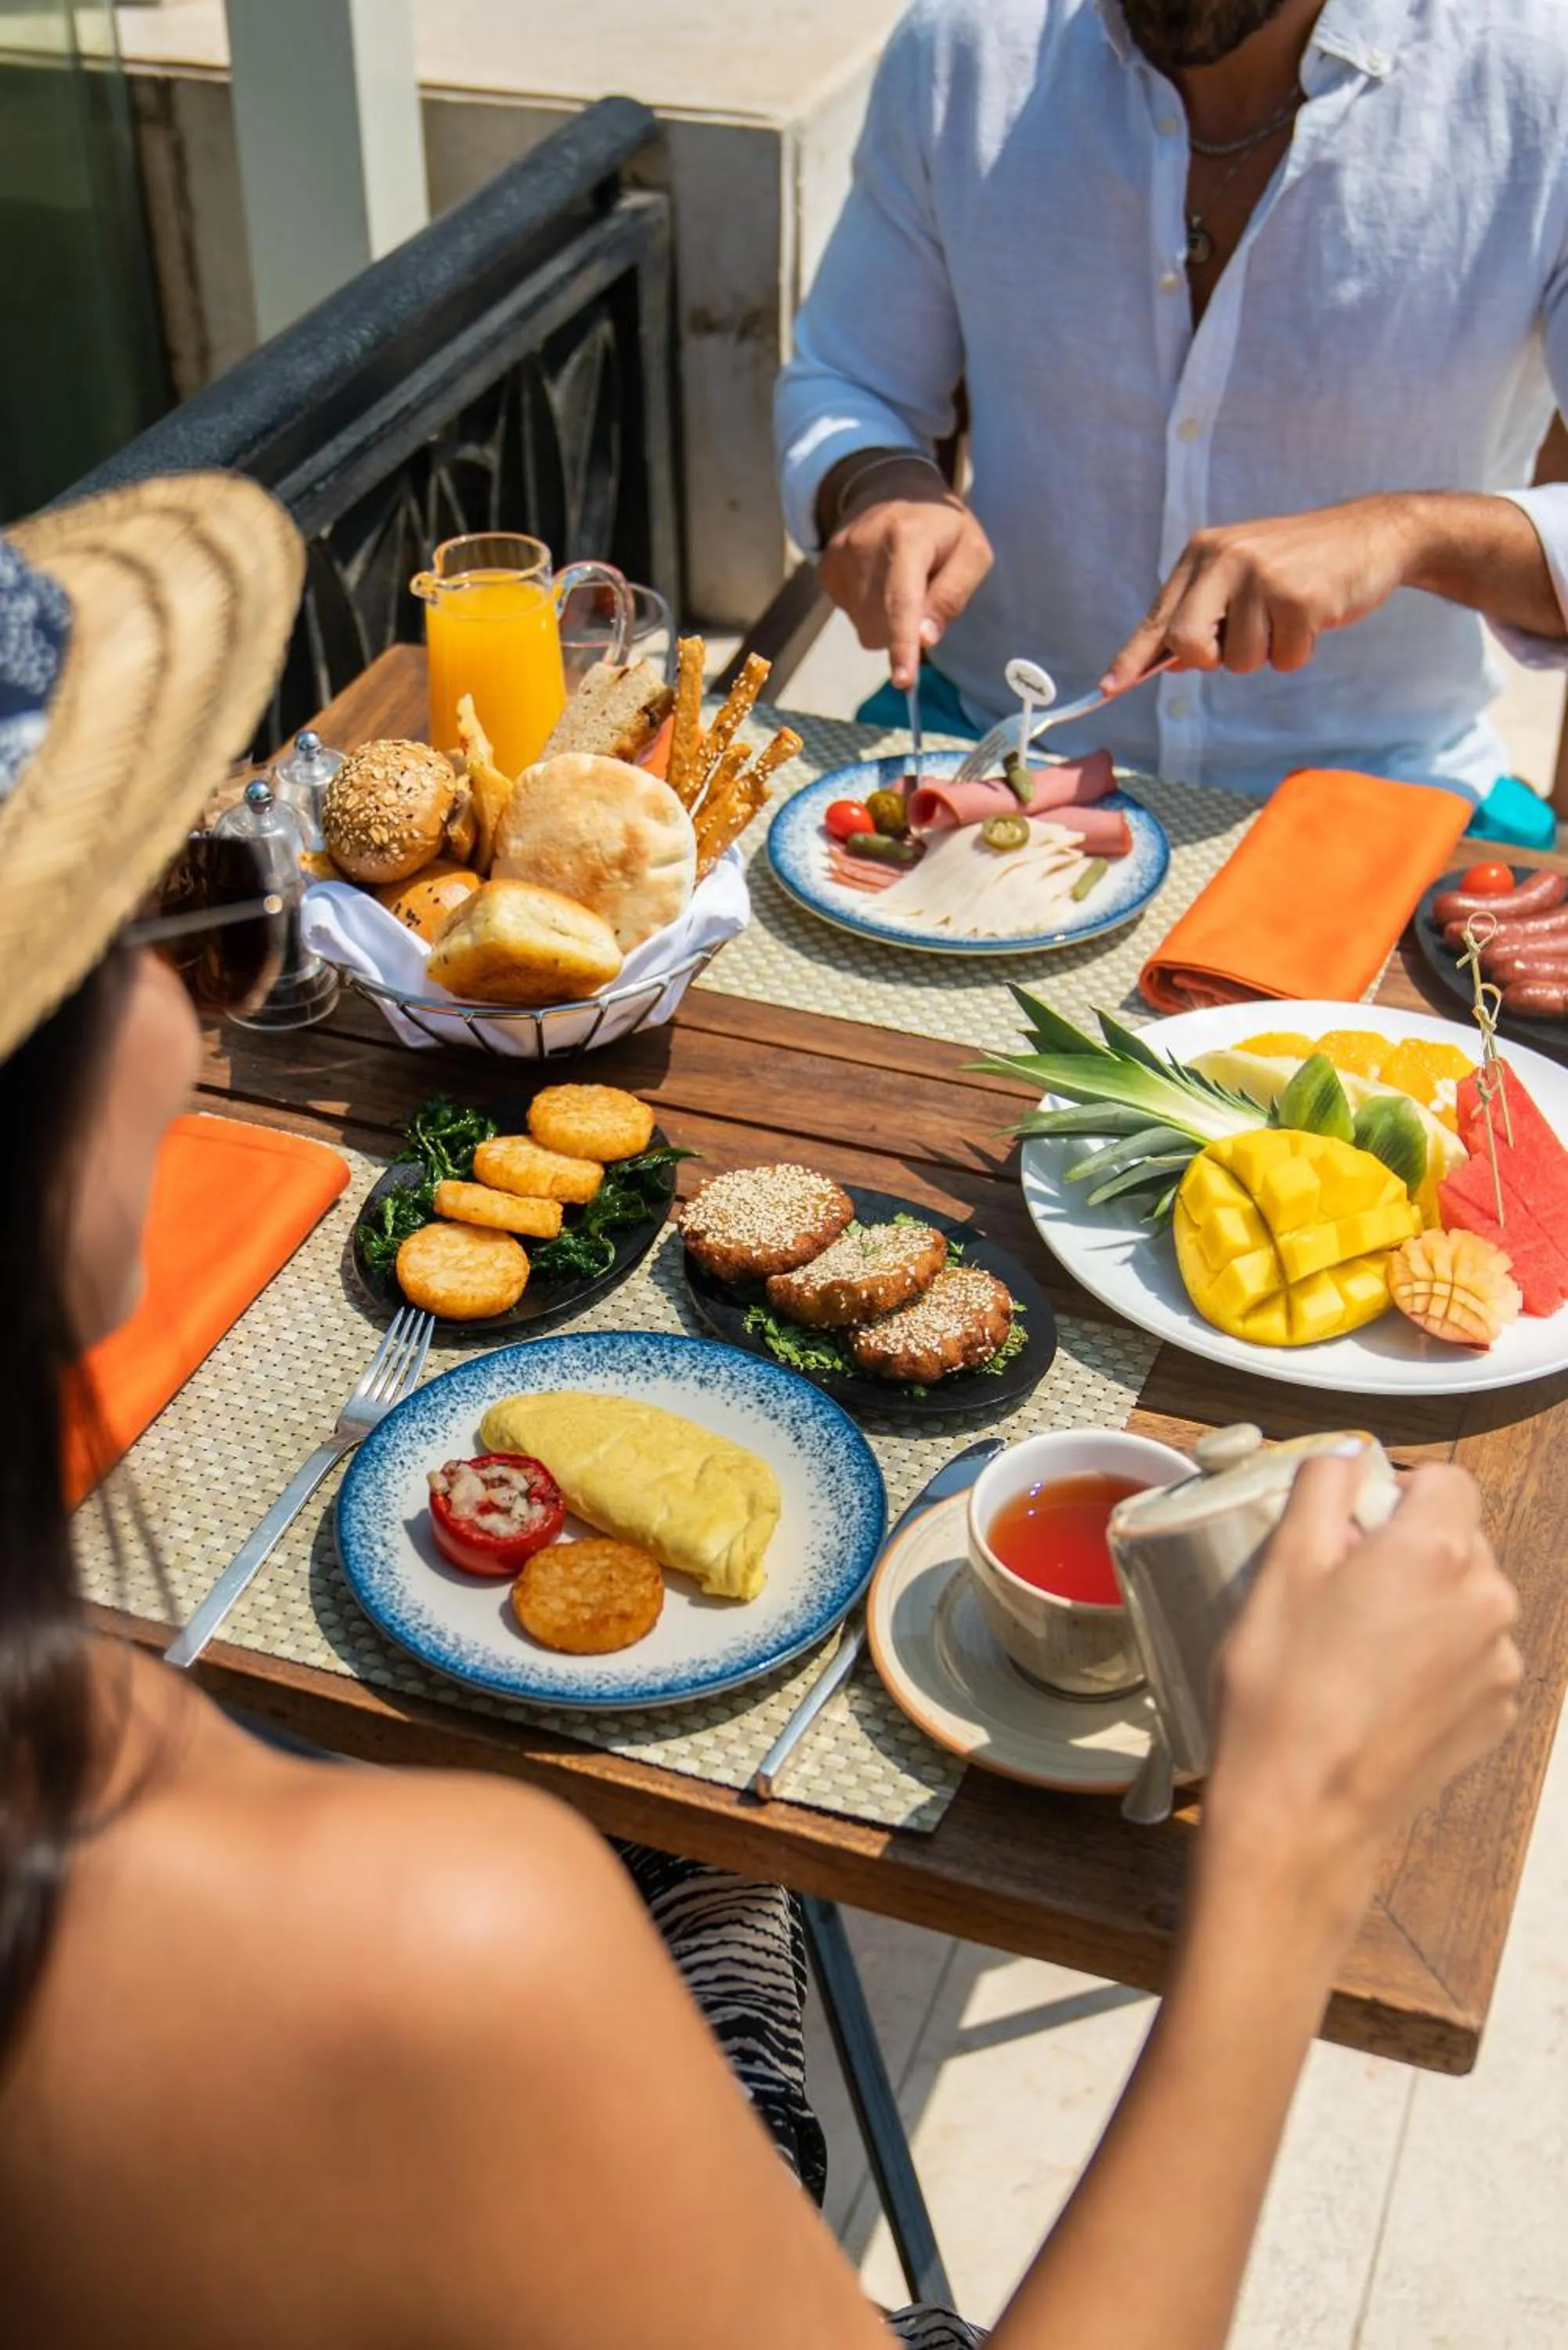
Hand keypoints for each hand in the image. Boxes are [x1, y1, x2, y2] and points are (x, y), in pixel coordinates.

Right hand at [816, 456, 992, 690]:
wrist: (890, 486)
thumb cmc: (941, 525)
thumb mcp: (971, 551)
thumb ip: (953, 595)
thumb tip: (926, 640)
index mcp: (908, 537)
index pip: (903, 600)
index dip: (903, 644)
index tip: (904, 680)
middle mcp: (865, 546)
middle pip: (882, 624)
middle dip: (904, 630)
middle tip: (922, 592)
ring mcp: (839, 557)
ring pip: (865, 626)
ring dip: (886, 618)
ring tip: (898, 578)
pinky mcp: (825, 568)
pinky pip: (849, 615)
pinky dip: (868, 608)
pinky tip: (877, 578)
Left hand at [1100, 494, 1420, 691]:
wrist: (1372, 535)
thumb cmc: (1301, 565)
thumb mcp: (1243, 578)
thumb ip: (1203, 614)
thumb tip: (1166, 663)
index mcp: (1203, 552)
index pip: (1158, 618)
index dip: (1132, 658)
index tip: (1106, 687)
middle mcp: (1225, 558)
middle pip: (1186, 644)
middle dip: (1212, 659)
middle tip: (1246, 638)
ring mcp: (1261, 575)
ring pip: (1240, 660)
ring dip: (1269, 653)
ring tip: (1290, 614)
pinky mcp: (1299, 596)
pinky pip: (1284, 660)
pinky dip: (1301, 651)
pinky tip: (1314, 615)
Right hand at [1203, 1455, 1520, 1931]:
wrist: (1302, 1812)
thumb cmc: (1282, 1688)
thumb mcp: (1282, 1565)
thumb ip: (1323, 1488)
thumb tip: (1347, 1457)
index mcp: (1437, 1550)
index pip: (1447, 1481)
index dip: (1395, 1493)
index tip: (1350, 1528)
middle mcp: (1487, 1600)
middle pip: (1460, 1540)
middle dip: (1407, 1549)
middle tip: (1338, 1591)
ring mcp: (1498, 1664)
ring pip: (1466, 1600)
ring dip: (1422, 1605)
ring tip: (1354, 1648)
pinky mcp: (1495, 1715)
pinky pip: (1470, 1657)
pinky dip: (1434, 1659)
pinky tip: (1377, 1689)